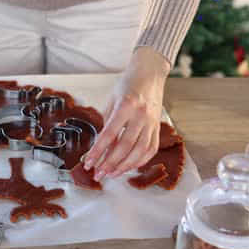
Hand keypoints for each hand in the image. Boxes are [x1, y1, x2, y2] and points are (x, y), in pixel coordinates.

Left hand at [84, 47, 170, 180]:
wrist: (150, 74)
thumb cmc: (127, 85)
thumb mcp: (111, 101)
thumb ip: (106, 124)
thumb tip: (99, 148)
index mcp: (126, 106)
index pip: (109, 135)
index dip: (98, 152)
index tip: (89, 163)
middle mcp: (141, 115)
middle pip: (125, 146)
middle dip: (110, 164)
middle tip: (99, 174)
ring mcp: (152, 122)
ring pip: (139, 151)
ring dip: (124, 166)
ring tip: (111, 174)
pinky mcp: (158, 127)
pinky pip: (150, 150)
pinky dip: (139, 161)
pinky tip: (128, 167)